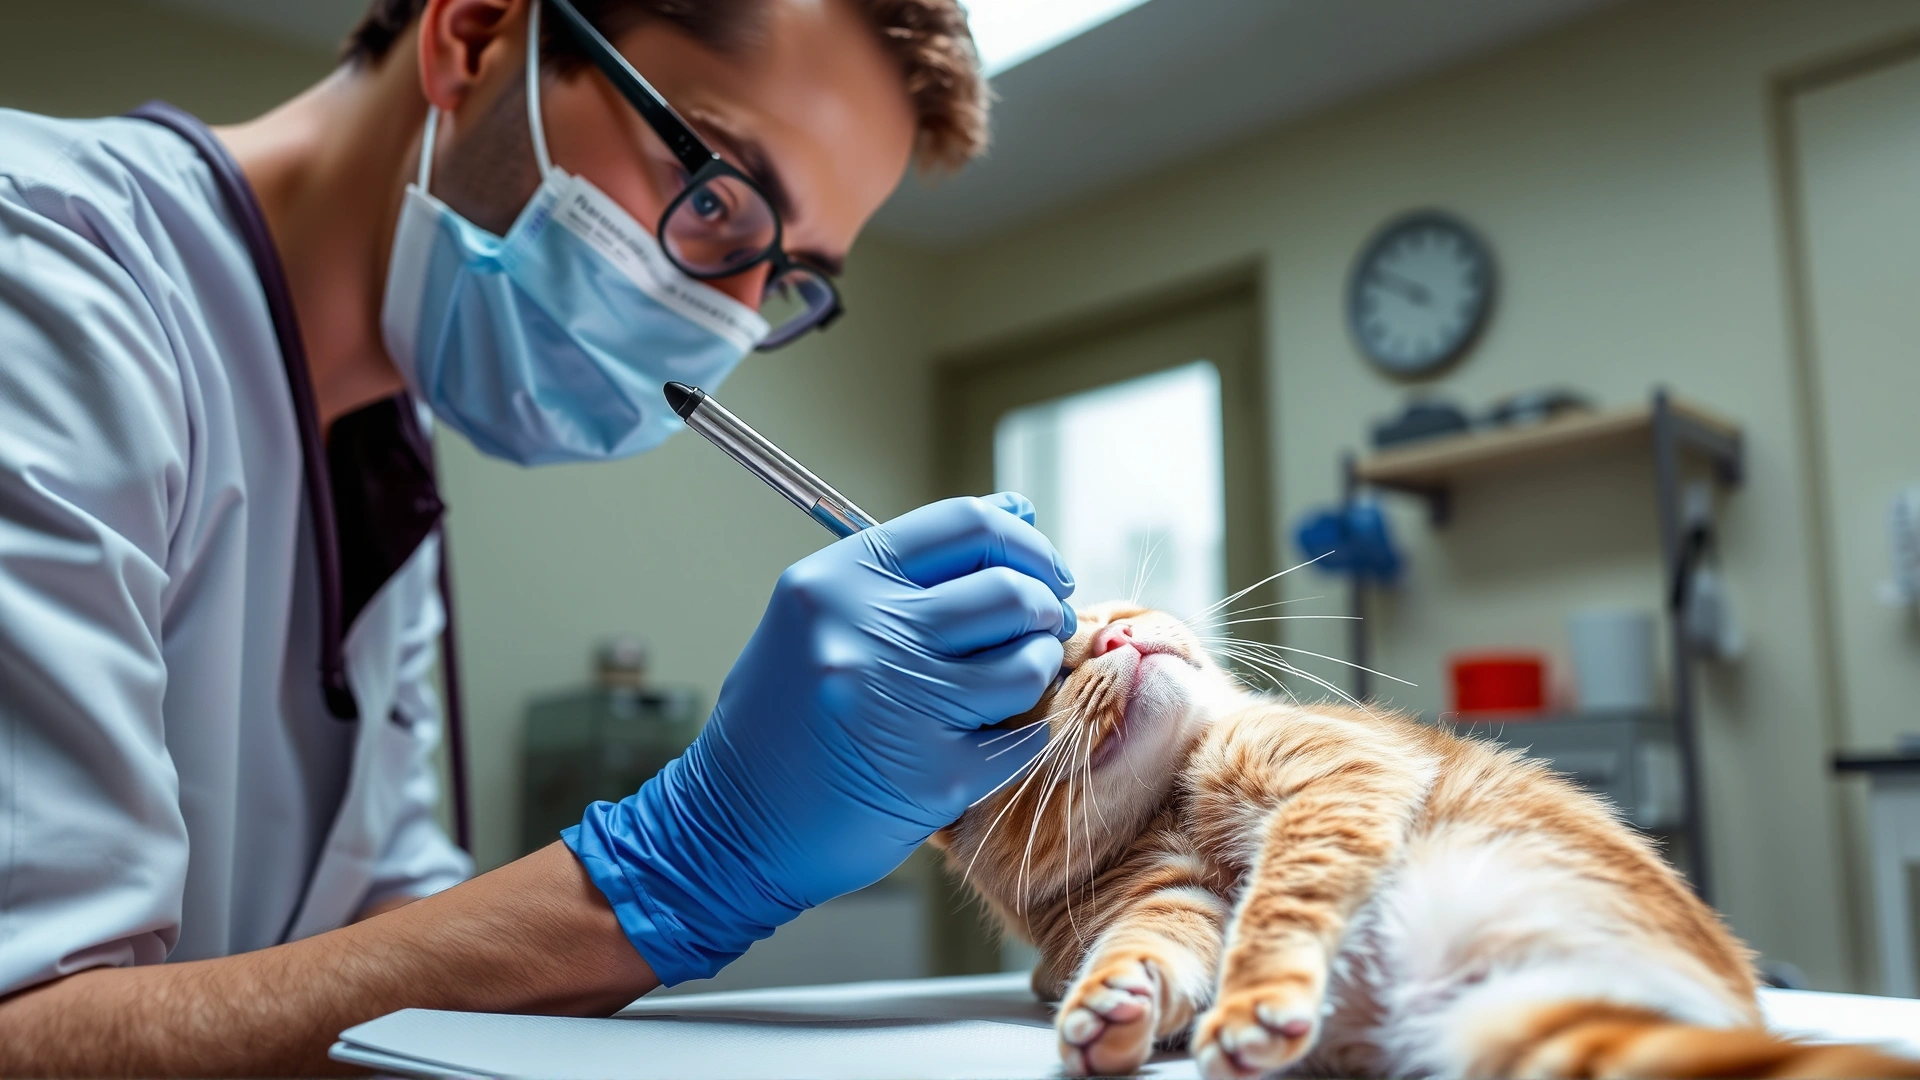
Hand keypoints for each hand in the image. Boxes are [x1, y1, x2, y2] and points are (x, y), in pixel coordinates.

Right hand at [566, 494, 1075, 983]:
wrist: (732, 827)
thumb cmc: (785, 719)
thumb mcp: (823, 621)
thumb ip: (913, 573)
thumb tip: (1017, 510)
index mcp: (837, 581)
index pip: (965, 525)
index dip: (1025, 542)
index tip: (1046, 570)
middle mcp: (864, 631)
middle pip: (1006, 592)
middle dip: (1046, 606)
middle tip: (1048, 625)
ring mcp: (900, 704)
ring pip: (1025, 665)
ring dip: (1039, 668)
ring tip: (1019, 679)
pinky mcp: (932, 775)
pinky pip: (1021, 740)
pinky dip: (1023, 737)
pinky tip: (995, 739)